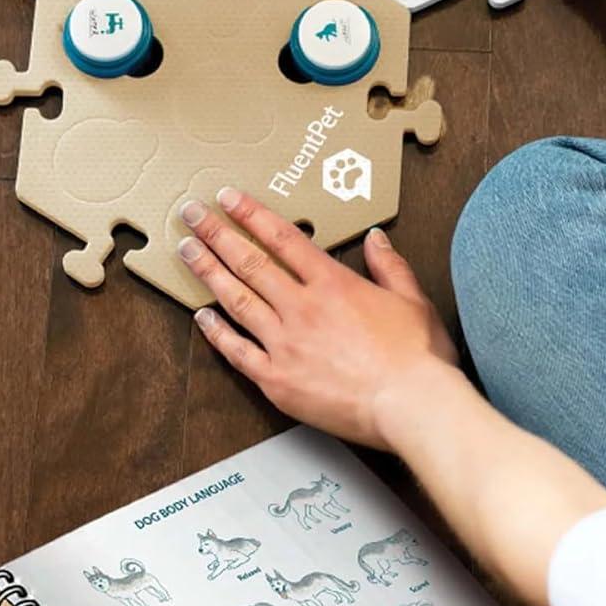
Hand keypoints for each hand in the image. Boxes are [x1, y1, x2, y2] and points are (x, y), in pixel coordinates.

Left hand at [177, 188, 460, 449]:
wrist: (412, 406)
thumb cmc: (418, 358)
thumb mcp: (413, 300)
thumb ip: (389, 267)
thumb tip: (375, 239)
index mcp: (333, 284)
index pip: (283, 238)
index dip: (251, 214)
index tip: (228, 198)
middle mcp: (302, 308)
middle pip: (250, 262)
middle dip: (216, 234)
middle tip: (191, 214)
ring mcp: (285, 344)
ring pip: (237, 300)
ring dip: (208, 272)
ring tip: (187, 250)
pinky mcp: (277, 381)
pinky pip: (237, 352)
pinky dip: (217, 333)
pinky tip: (201, 316)